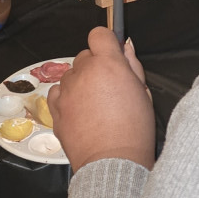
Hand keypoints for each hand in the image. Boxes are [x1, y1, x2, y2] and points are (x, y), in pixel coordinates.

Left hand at [48, 26, 154, 173]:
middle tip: (108, 88)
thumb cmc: (134, 130)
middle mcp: (83, 73)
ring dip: (80, 83)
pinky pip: (58, 93)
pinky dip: (66, 98)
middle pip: (84, 56)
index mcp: (108, 64)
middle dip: (95, 67)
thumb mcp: (143, 93)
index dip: (105, 42)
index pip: (99, 35)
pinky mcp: (55, 109)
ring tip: (94, 105)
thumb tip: (125, 48)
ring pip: (70, 75)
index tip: (110, 53)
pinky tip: (80, 112)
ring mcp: (66, 91)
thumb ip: (132, 65)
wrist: (113, 162)